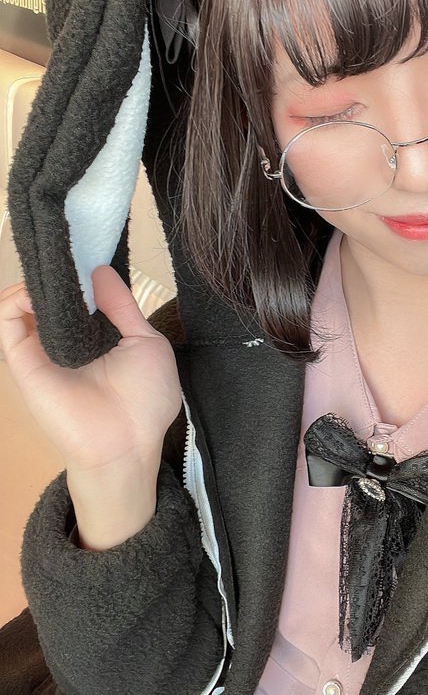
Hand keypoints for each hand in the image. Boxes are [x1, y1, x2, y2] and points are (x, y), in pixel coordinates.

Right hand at [0, 266, 182, 472]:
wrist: (126, 445)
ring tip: (52, 270)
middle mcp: (66, 342)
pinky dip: (16, 299)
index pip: (77, 297)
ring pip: (21, 305)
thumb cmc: (145, 400)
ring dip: (33, 282)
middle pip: (48, 298)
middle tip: (64, 250)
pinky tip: (38, 292)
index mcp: (96, 338)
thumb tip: (100, 271)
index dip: (79, 273)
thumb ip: (122, 306)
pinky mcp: (23, 362)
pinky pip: (7, 323)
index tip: (85, 248)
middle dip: (54, 272)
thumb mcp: (146, 342)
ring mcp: (42, 351)